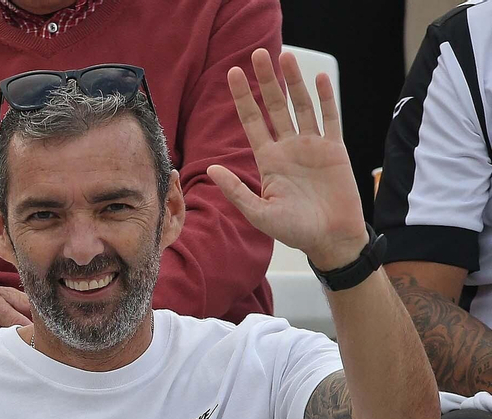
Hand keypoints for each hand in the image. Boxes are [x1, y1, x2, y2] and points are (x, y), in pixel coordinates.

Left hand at [206, 48, 367, 271]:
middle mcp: (288, 148)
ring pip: (301, 106)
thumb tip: (211, 168)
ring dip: (293, 81)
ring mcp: (312, 146)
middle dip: (266, 81)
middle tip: (257, 54)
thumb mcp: (258, 213)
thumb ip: (236, 191)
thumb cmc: (293, 230)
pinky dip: (325, 98)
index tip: (232, 74)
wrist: (329, 238)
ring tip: (285, 56)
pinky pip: (329, 119)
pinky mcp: (335, 150)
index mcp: (268, 160)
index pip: (252, 122)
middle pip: (275, 106)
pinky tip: (319, 78)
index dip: (243, 98)